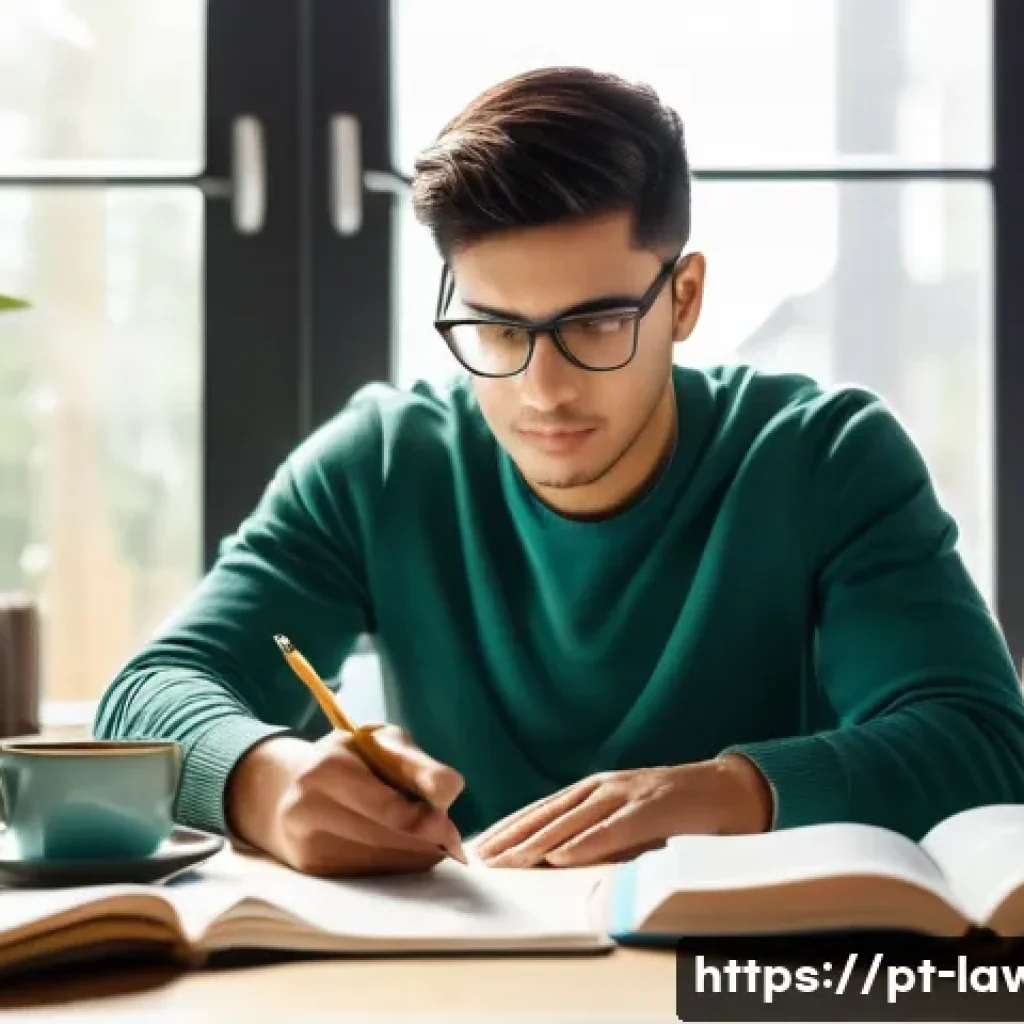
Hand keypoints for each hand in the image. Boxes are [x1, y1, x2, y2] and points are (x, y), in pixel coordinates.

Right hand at [226, 724, 465, 876]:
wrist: (290, 788)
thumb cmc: (350, 759)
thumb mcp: (381, 743)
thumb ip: (418, 765)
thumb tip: (451, 792)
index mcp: (327, 768)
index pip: (388, 810)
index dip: (427, 821)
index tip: (449, 825)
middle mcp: (308, 809)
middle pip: (388, 842)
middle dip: (426, 840)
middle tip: (446, 833)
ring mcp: (307, 845)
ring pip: (382, 864)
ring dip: (414, 854)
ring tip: (422, 835)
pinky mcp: (313, 871)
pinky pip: (371, 876)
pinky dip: (396, 864)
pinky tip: (399, 846)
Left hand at [474, 755, 771, 868]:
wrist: (726, 790)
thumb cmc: (675, 811)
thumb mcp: (627, 819)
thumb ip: (596, 832)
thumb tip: (556, 857)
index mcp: (595, 790)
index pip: (542, 809)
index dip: (510, 827)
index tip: (482, 846)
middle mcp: (603, 788)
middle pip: (548, 815)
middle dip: (512, 838)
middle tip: (481, 858)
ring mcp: (626, 795)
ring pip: (572, 821)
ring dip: (536, 844)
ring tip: (509, 862)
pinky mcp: (650, 808)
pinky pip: (612, 829)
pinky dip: (584, 843)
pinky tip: (560, 856)